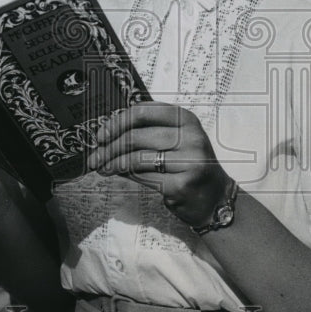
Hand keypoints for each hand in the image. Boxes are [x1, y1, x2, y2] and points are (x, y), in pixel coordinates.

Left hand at [87, 101, 232, 226]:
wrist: (215, 199)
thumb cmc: (190, 167)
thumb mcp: (176, 141)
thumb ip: (148, 132)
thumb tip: (109, 134)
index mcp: (186, 119)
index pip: (142, 112)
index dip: (117, 122)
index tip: (102, 134)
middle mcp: (190, 137)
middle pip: (136, 136)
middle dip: (109, 147)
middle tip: (95, 156)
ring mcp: (189, 160)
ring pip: (137, 157)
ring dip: (113, 163)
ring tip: (101, 167)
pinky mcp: (182, 184)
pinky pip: (144, 176)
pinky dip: (126, 175)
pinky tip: (117, 174)